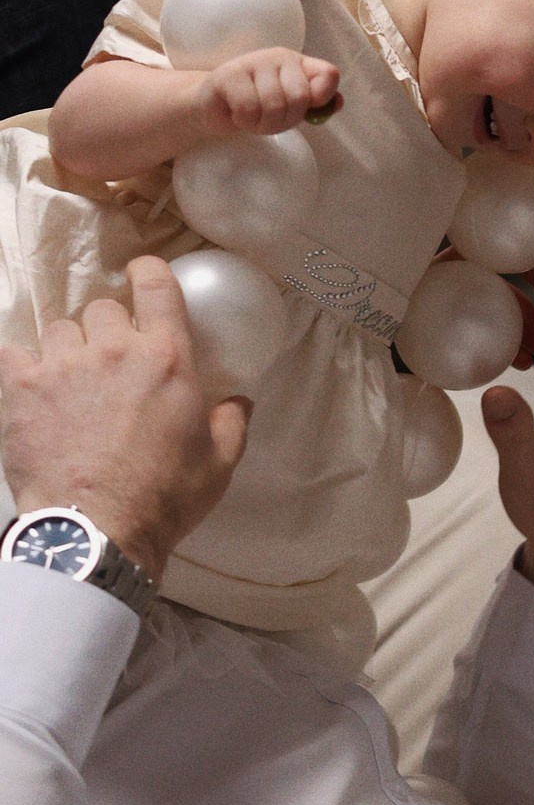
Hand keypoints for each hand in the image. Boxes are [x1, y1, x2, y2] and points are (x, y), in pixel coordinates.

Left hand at [0, 258, 249, 583]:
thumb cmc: (163, 498)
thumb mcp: (219, 463)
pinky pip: (13, 352)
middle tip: (109, 360)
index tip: (142, 277)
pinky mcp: (21, 387)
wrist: (96, 530)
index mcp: (167, 358)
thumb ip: (232, 422)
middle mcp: (114, 349)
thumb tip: (240, 400)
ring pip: (59, 329)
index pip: (156, 286)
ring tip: (69, 379)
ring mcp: (64, 365)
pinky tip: (31, 386)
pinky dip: (22, 364)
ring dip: (67, 348)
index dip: (148, 274)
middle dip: (107, 328)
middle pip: (102, 308)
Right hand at [193, 48, 341, 139]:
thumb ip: (315, 105)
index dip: (323, 98)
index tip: (307, 109)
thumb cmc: (256, 106)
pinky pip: (249, 108)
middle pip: (300, 97)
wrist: (213, 107)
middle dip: (285, 121)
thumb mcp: (289, 107)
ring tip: (252, 118)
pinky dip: (245, 121)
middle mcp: (279, 57)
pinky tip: (237, 114)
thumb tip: (338, 102)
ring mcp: (253, 61)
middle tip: (269, 120)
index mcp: (299, 64)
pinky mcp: (228, 74)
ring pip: (273, 105)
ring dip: (262, 124)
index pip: (329, 75)